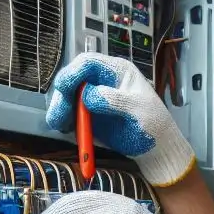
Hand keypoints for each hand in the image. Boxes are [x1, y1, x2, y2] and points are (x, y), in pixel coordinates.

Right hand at [45, 54, 195, 187]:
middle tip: (57, 114)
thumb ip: (115, 100)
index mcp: (116, 71)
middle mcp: (102, 81)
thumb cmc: (153, 124)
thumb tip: (88, 95)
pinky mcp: (89, 116)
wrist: (157, 150)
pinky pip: (71, 114)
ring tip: (57, 124)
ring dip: (59, 108)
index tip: (63, 88)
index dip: (73, 73)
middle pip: (73, 79)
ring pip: (68, 97)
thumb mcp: (138, 110)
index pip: (88, 63)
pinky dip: (64, 120)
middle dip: (62, 95)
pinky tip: (63, 128)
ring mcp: (94, 98)